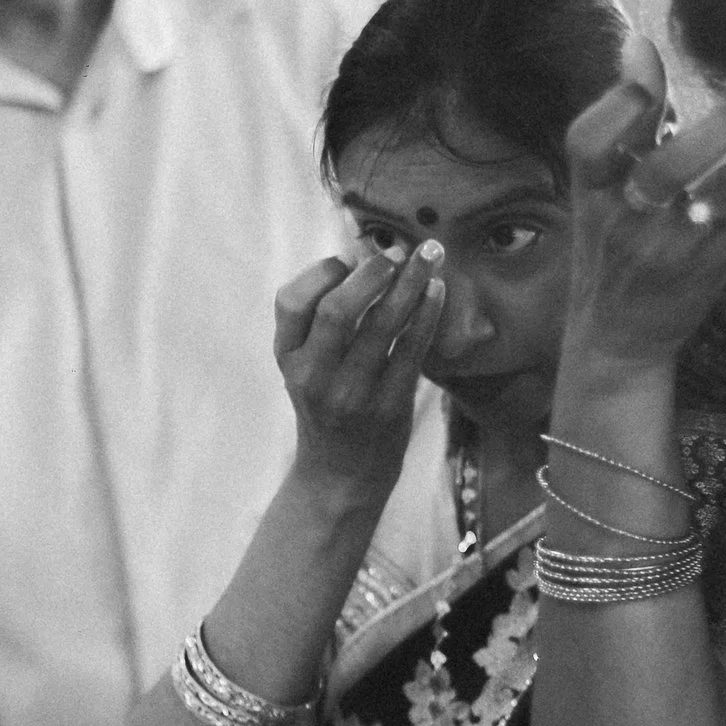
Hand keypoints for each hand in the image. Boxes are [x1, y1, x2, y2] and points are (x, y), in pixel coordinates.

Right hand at [273, 244, 442, 505]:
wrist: (340, 474)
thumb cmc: (326, 403)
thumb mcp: (303, 365)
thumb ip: (318, 318)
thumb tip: (363, 252)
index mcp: (288, 358)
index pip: (291, 301)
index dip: (323, 270)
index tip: (351, 256)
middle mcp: (314, 375)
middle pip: (338, 310)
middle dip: (372, 271)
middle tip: (397, 250)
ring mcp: (351, 393)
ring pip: (383, 325)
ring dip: (410, 282)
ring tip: (430, 254)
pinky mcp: (388, 406)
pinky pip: (412, 349)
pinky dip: (427, 314)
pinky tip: (437, 290)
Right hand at [559, 42, 725, 389]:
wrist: (616, 334)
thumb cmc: (613, 239)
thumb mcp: (602, 185)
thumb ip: (626, 117)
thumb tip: (640, 44)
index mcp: (591, 187)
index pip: (589, 142)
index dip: (616, 109)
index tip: (648, 74)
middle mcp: (625, 217)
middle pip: (665, 170)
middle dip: (715, 131)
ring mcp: (668, 247)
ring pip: (723, 198)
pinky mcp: (706, 269)